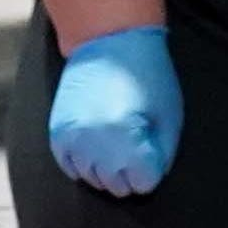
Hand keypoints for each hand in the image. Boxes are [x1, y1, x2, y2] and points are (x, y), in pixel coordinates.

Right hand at [44, 25, 180, 197]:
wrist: (108, 40)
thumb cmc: (147, 75)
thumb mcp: (169, 116)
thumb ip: (162, 155)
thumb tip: (150, 178)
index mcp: (127, 138)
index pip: (142, 184)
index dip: (151, 170)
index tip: (151, 152)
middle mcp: (96, 143)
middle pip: (117, 187)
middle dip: (129, 173)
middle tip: (134, 147)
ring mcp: (73, 138)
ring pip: (93, 180)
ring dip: (107, 170)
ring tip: (116, 144)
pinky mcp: (58, 132)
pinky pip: (70, 168)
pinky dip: (84, 164)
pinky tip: (96, 148)